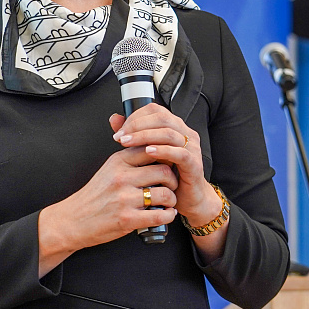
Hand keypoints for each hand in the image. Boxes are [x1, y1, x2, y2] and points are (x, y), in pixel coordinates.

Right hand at [37, 142, 178, 276]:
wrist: (73, 220)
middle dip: (173, 179)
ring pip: (165, 193)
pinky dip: (168, 215)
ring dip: (172, 199)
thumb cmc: (93, 196)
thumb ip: (130, 160)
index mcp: (118, 161)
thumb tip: (156, 151)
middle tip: (172, 185)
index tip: (169, 164)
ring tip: (169, 202)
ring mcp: (125, 198)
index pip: (152, 149)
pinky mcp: (128, 219)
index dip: (166, 156)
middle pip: (164, 170)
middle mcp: (122, 177)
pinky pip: (160, 215)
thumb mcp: (108, 170)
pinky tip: (167, 214)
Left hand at [110, 105, 221, 229]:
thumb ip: (132, 134)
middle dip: (137, 126)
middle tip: (120, 137)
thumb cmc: (167, 175)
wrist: (186, 198)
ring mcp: (192, 147)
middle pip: (161, 118)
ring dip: (145, 136)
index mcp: (174, 126)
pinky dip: (163, 151)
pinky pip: (180, 153)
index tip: (120, 130)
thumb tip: (114, 118)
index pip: (155, 110)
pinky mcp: (194, 163)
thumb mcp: (146, 153)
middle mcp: (185, 133)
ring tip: (128, 143)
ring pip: (168, 133)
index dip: (135, 117)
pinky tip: (148, 152)